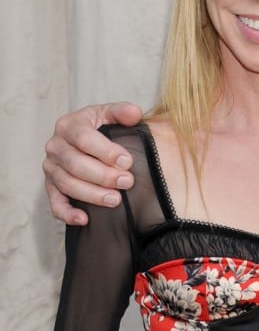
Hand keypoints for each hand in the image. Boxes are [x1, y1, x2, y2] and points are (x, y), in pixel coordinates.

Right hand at [43, 102, 143, 225]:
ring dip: (92, 194)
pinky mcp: (51, 186)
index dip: (106, 152)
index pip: (84, 139)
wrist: (88, 136)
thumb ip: (123, 111)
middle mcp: (55, 146)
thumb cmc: (101, 124)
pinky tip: (84, 219)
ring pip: (68, 184)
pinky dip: (68, 213)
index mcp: (69, 125)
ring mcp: (51, 168)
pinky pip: (55, 203)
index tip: (127, 162)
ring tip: (116, 199)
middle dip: (103, 176)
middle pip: (75, 164)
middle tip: (127, 182)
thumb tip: (134, 113)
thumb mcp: (111, 113)